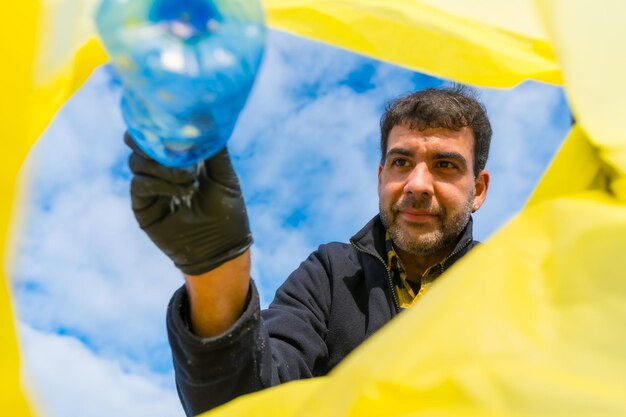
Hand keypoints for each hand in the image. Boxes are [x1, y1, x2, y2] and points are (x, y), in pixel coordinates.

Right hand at [126, 133, 251, 274]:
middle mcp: (160, 168)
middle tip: (170, 144)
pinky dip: (159, 182)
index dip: (160, 123)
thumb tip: (209, 117)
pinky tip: (181, 190)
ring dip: (163, 165)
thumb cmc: (228, 213)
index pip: (157, 131)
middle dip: (149, 138)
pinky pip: (139, 184)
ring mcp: (150, 186)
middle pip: (136, 141)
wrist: (221, 249)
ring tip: (189, 178)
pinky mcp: (143, 206)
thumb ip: (215, 149)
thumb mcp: (225, 176)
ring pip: (137, 161)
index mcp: (180, 156)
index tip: (174, 121)